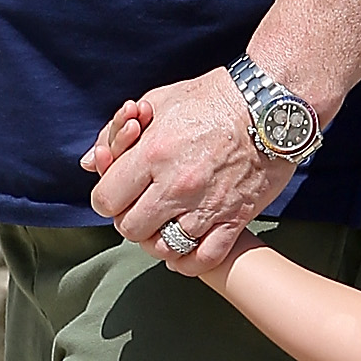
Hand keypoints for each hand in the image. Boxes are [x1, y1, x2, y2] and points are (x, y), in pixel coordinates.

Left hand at [81, 68, 285, 267]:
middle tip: (142, 208)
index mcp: (152, 154)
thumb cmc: (212, 99)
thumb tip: (89, 163)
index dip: (108, 199)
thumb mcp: (159, 102)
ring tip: (164, 225)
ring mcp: (205, 206)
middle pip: (131, 228)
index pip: (106, 199)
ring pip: (163, 248)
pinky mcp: (234, 218)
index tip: (120, 193)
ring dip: (158, 241)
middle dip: (131, 220)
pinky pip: (203, 259)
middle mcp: (175, 185)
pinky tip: (186, 247)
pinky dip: (189, 261)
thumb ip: (118, 133)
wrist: (271, 107)